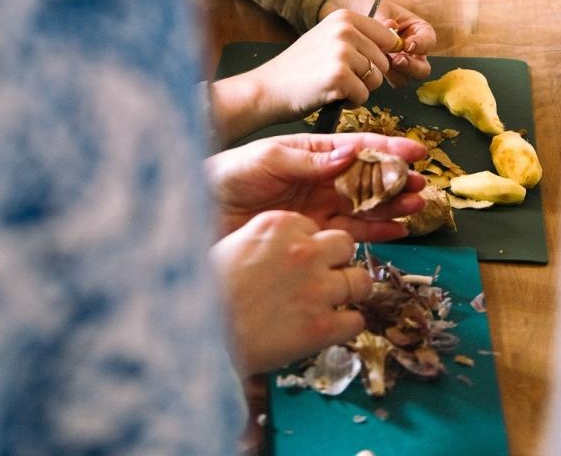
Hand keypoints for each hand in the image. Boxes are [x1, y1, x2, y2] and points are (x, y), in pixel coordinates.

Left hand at [208, 132, 425, 237]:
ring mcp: (318, 207)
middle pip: (368, 177)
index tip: (416, 151)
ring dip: (392, 205)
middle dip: (396, 179)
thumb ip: (307, 159)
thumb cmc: (227, 174)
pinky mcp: (312, 233)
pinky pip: (350, 232)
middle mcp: (320, 178)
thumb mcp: (266, 157)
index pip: (357, 146)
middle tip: (421, 184)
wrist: (199, 211)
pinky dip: (375, 233)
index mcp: (311, 151)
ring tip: (416, 206)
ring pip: (365, 205)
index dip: (388, 147)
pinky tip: (397, 231)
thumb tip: (349, 153)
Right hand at [212, 211, 372, 372]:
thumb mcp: (238, 244)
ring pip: (360, 281)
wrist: (200, 335)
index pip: (317, 227)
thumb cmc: (210, 291)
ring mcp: (316, 288)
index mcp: (280, 224)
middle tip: (324, 279)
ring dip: (350, 293)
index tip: (303, 261)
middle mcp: (303, 251)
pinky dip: (346, 326)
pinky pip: (356, 320)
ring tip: (333, 304)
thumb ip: (271, 241)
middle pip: (345, 246)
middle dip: (338, 262)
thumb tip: (288, 248)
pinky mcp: (322, 326)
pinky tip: (328, 329)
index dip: (312, 246)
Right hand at [217, 8, 419, 134]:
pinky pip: (364, 95)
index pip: (388, 38)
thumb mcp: (328, 40)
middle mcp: (345, 29)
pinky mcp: (339, 76)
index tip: (360, 65)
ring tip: (334, 85)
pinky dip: (350, 101)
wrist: (268, 88)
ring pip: (376, 79)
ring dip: (360, 89)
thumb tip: (396, 37)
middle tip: (339, 78)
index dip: (378, 57)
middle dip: (368, 76)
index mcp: (345, 17)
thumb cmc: (299, 68)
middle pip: (384, 60)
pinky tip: (330, 94)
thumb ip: (359, 37)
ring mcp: (342, 52)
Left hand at [319, 0, 434, 86]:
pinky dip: (380, 74)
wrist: (354, 12)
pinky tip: (369, 63)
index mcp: (418, 30)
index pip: (428, 40)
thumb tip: (390, 27)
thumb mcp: (380, 9)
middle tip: (397, 60)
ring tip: (378, 60)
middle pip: (422, 68)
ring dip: (394, 73)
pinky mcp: (386, 72)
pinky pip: (388, 80)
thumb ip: (385, 20)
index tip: (408, 45)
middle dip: (411, 66)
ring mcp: (400, 63)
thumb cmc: (371, 6)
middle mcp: (413, 51)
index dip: (421, 45)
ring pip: (406, 78)